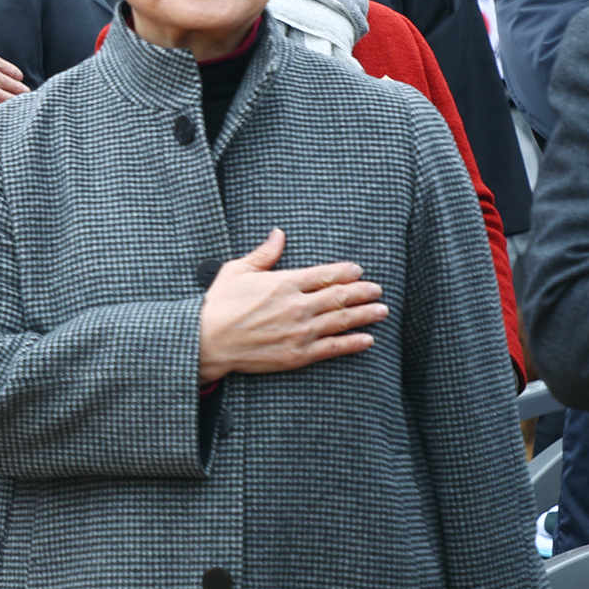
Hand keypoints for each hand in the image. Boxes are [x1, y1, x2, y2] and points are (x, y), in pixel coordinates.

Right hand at [198, 228, 385, 382]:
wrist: (208, 341)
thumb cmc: (219, 305)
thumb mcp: (237, 271)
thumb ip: (263, 254)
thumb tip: (278, 234)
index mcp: (284, 283)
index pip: (324, 274)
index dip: (345, 272)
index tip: (358, 271)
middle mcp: (297, 306)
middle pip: (339, 297)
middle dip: (362, 292)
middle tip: (377, 290)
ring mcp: (300, 332)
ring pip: (342, 321)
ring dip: (365, 315)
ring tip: (381, 311)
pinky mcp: (298, 354)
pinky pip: (333, 348)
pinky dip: (353, 343)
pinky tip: (367, 339)